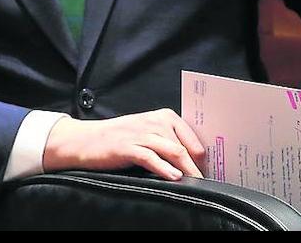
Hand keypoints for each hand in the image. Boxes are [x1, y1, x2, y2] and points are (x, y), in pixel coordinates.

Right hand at [43, 109, 206, 180]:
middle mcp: (155, 122)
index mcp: (164, 116)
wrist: (86, 140)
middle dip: (198, 166)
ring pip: (173, 151)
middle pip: (185, 146)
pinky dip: (164, 168)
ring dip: (188, 169)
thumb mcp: (147, 133)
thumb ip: (169, 142)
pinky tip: (174, 177)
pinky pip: (151, 157)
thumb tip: (193, 161)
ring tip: (198, 183)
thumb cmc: (119, 139)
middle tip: (208, 182)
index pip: (193, 135)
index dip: (204, 154)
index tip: (214, 170)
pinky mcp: (128, 147)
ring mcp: (141, 134)